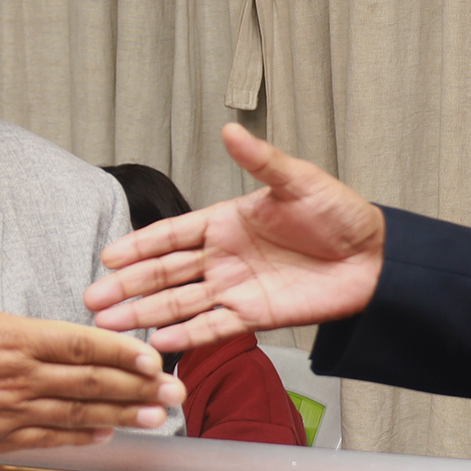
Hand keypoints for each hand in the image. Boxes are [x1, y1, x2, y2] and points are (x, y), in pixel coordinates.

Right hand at [0, 200, 182, 457]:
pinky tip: (108, 434)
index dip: (122, 350)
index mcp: (11, 338)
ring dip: (123, 415)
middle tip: (176, 391)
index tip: (153, 357)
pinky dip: (82, 437)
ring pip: (79, 413)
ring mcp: (12, 411)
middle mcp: (19, 377)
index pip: (80, 343)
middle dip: (139, 387)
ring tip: (157, 416)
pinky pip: (51, 438)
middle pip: (92, 381)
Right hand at [83, 123, 385, 349]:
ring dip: (145, 314)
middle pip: (166, 274)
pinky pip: (213, 327)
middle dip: (128, 287)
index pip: (172, 235)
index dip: (139, 246)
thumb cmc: (340, 215)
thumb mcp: (298, 181)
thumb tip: (230, 129)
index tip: (108, 256)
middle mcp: (224, 257)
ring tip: (111, 326)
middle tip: (94, 300)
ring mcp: (236, 288)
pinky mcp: (255, 316)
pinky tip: (158, 341)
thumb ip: (260, 161)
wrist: (375, 259)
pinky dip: (186, 335)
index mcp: (227, 221)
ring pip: (181, 304)